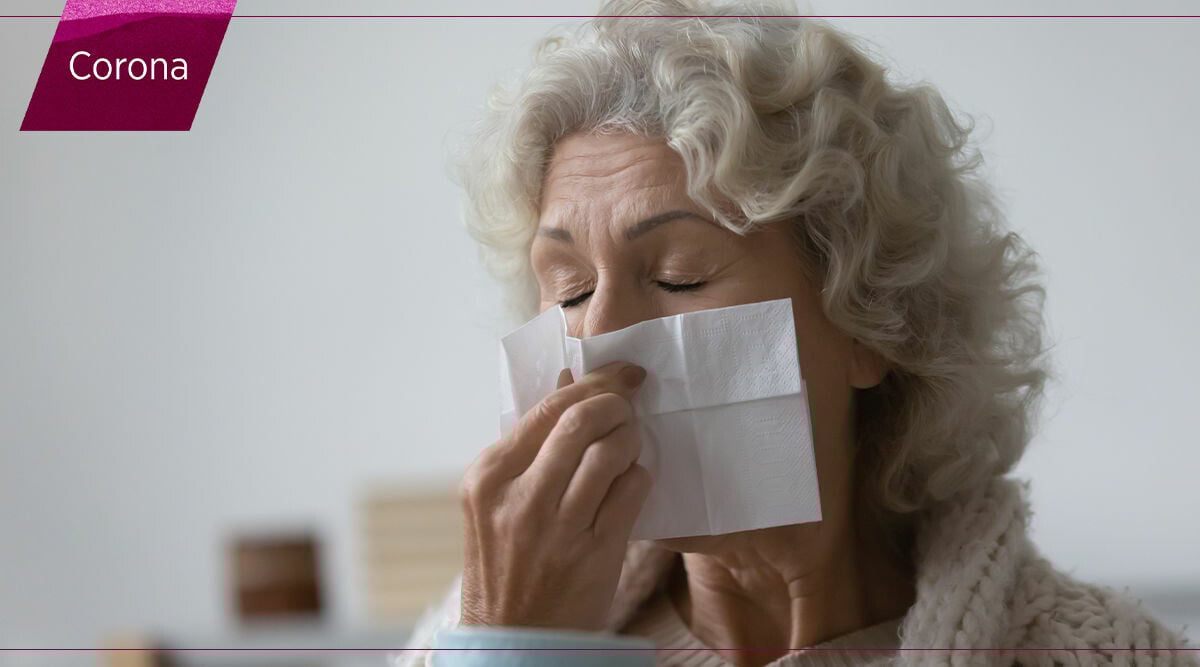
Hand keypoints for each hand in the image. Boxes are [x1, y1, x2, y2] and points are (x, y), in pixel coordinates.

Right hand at [458, 361, 651, 629]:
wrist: (513, 639)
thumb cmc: (506, 563)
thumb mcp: (496, 500)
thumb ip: (530, 442)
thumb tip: (568, 378)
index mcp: (488, 476)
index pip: (547, 407)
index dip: (593, 382)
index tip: (620, 373)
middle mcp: (518, 499)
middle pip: (581, 421)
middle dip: (617, 404)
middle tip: (630, 404)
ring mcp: (557, 528)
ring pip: (611, 453)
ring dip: (632, 439)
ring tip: (630, 444)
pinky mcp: (594, 553)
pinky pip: (632, 491)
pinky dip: (639, 476)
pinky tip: (632, 480)